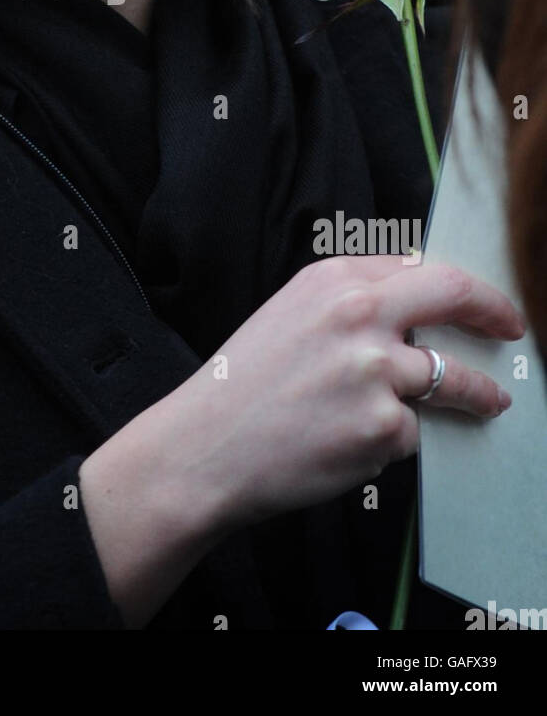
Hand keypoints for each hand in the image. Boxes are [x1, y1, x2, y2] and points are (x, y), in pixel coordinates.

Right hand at [164, 255, 524, 537]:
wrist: (204, 448)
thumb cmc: (240, 385)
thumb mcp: (288, 314)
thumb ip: (347, 301)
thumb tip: (414, 306)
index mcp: (332, 279)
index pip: (418, 267)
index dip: (456, 285)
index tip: (476, 300)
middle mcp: (357, 314)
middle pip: (455, 296)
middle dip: (495, 311)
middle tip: (511, 327)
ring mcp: (373, 370)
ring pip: (451, 376)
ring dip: (479, 393)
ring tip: (490, 403)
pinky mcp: (382, 427)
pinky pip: (414, 432)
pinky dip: (396, 439)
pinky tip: (356, 443)